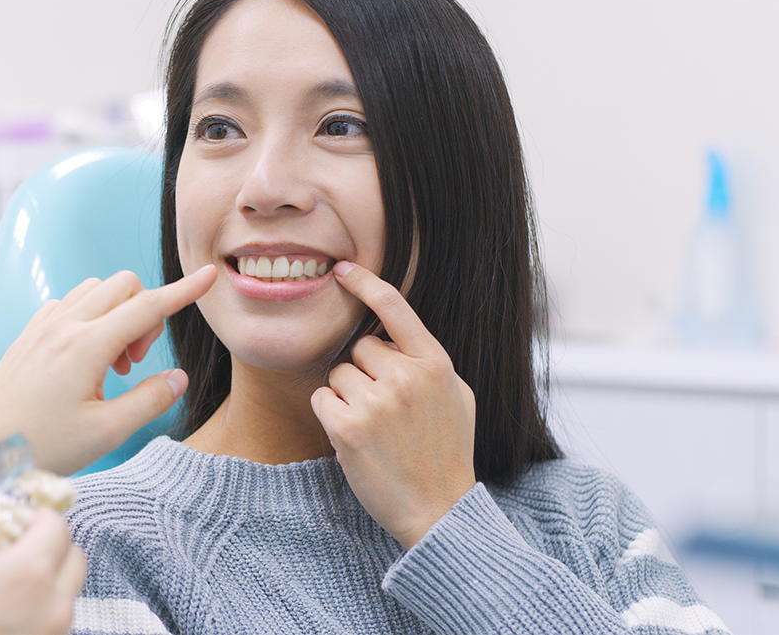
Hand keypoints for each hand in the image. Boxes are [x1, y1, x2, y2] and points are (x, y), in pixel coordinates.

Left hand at [0, 265, 216, 474]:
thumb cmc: (42, 446)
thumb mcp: (107, 432)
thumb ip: (149, 400)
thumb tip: (178, 378)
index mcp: (87, 346)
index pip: (149, 306)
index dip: (184, 292)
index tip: (208, 277)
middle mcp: (63, 326)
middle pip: (123, 286)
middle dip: (145, 314)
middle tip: (135, 364)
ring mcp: (41, 327)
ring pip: (95, 290)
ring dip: (116, 314)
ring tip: (110, 364)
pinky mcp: (27, 336)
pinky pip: (68, 304)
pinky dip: (89, 318)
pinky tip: (84, 359)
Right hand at [0, 479, 85, 634]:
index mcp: (28, 576)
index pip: (57, 526)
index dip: (34, 515)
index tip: (9, 518)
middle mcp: (52, 610)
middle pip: (72, 559)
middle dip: (47, 546)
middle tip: (7, 548)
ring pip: (66, 597)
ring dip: (45, 582)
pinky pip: (54, 629)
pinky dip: (37, 615)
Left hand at [310, 261, 476, 549]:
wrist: (438, 510)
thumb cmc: (447, 453)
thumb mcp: (457, 397)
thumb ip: (429, 363)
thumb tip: (399, 336)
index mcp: (436, 364)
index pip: (395, 308)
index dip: (365, 283)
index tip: (342, 269)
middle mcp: (407, 376)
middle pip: (359, 349)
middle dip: (363, 373)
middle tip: (384, 411)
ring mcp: (376, 401)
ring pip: (337, 375)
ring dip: (346, 397)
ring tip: (374, 429)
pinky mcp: (348, 427)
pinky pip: (322, 399)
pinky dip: (331, 416)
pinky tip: (355, 439)